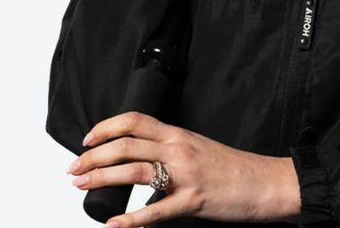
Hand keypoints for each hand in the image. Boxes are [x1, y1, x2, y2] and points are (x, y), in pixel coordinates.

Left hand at [66, 111, 300, 225]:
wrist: (265, 182)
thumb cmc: (233, 169)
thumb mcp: (198, 148)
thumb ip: (170, 150)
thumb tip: (140, 157)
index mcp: (179, 134)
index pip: (135, 121)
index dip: (105, 127)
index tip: (86, 140)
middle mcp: (179, 149)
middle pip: (126, 144)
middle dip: (93, 156)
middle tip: (74, 168)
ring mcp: (186, 174)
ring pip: (135, 170)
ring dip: (102, 177)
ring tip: (82, 185)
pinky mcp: (193, 201)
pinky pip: (155, 211)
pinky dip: (130, 220)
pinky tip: (113, 225)